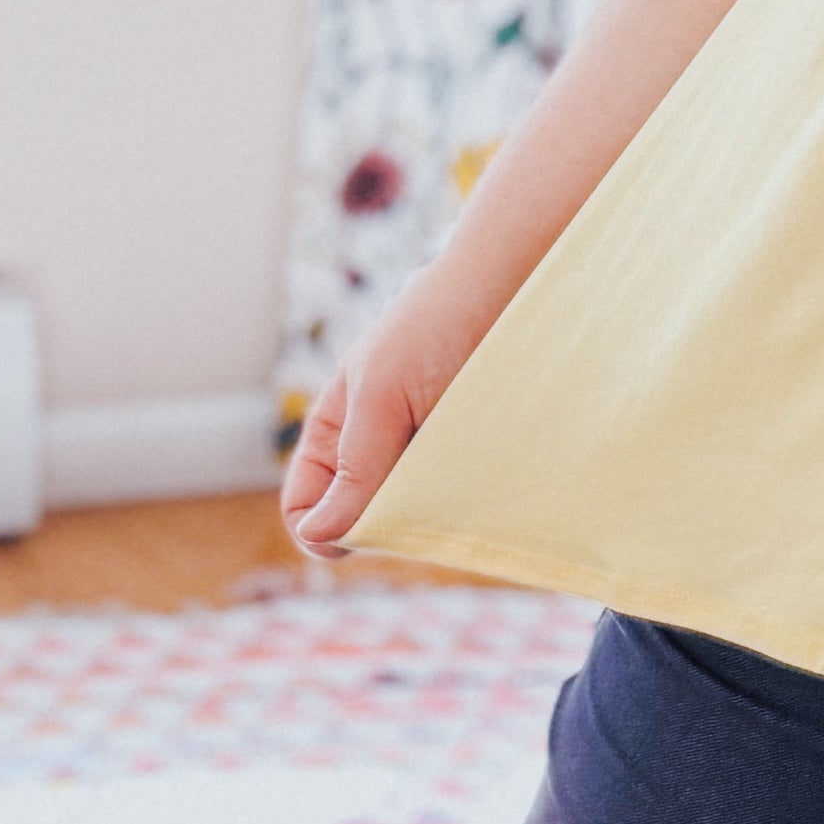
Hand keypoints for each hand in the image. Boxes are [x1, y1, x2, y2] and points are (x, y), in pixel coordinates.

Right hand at [282, 284, 471, 553]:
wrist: (518, 285)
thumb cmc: (438, 326)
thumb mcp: (382, 396)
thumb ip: (355, 469)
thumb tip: (316, 537)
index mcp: (335, 433)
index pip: (306, 509)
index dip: (323, 530)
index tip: (367, 528)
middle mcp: (376, 452)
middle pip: (361, 524)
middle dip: (385, 527)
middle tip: (426, 494)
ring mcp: (426, 461)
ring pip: (412, 523)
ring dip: (432, 518)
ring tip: (463, 478)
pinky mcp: (475, 465)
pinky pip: (460, 510)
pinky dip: (469, 509)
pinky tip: (489, 482)